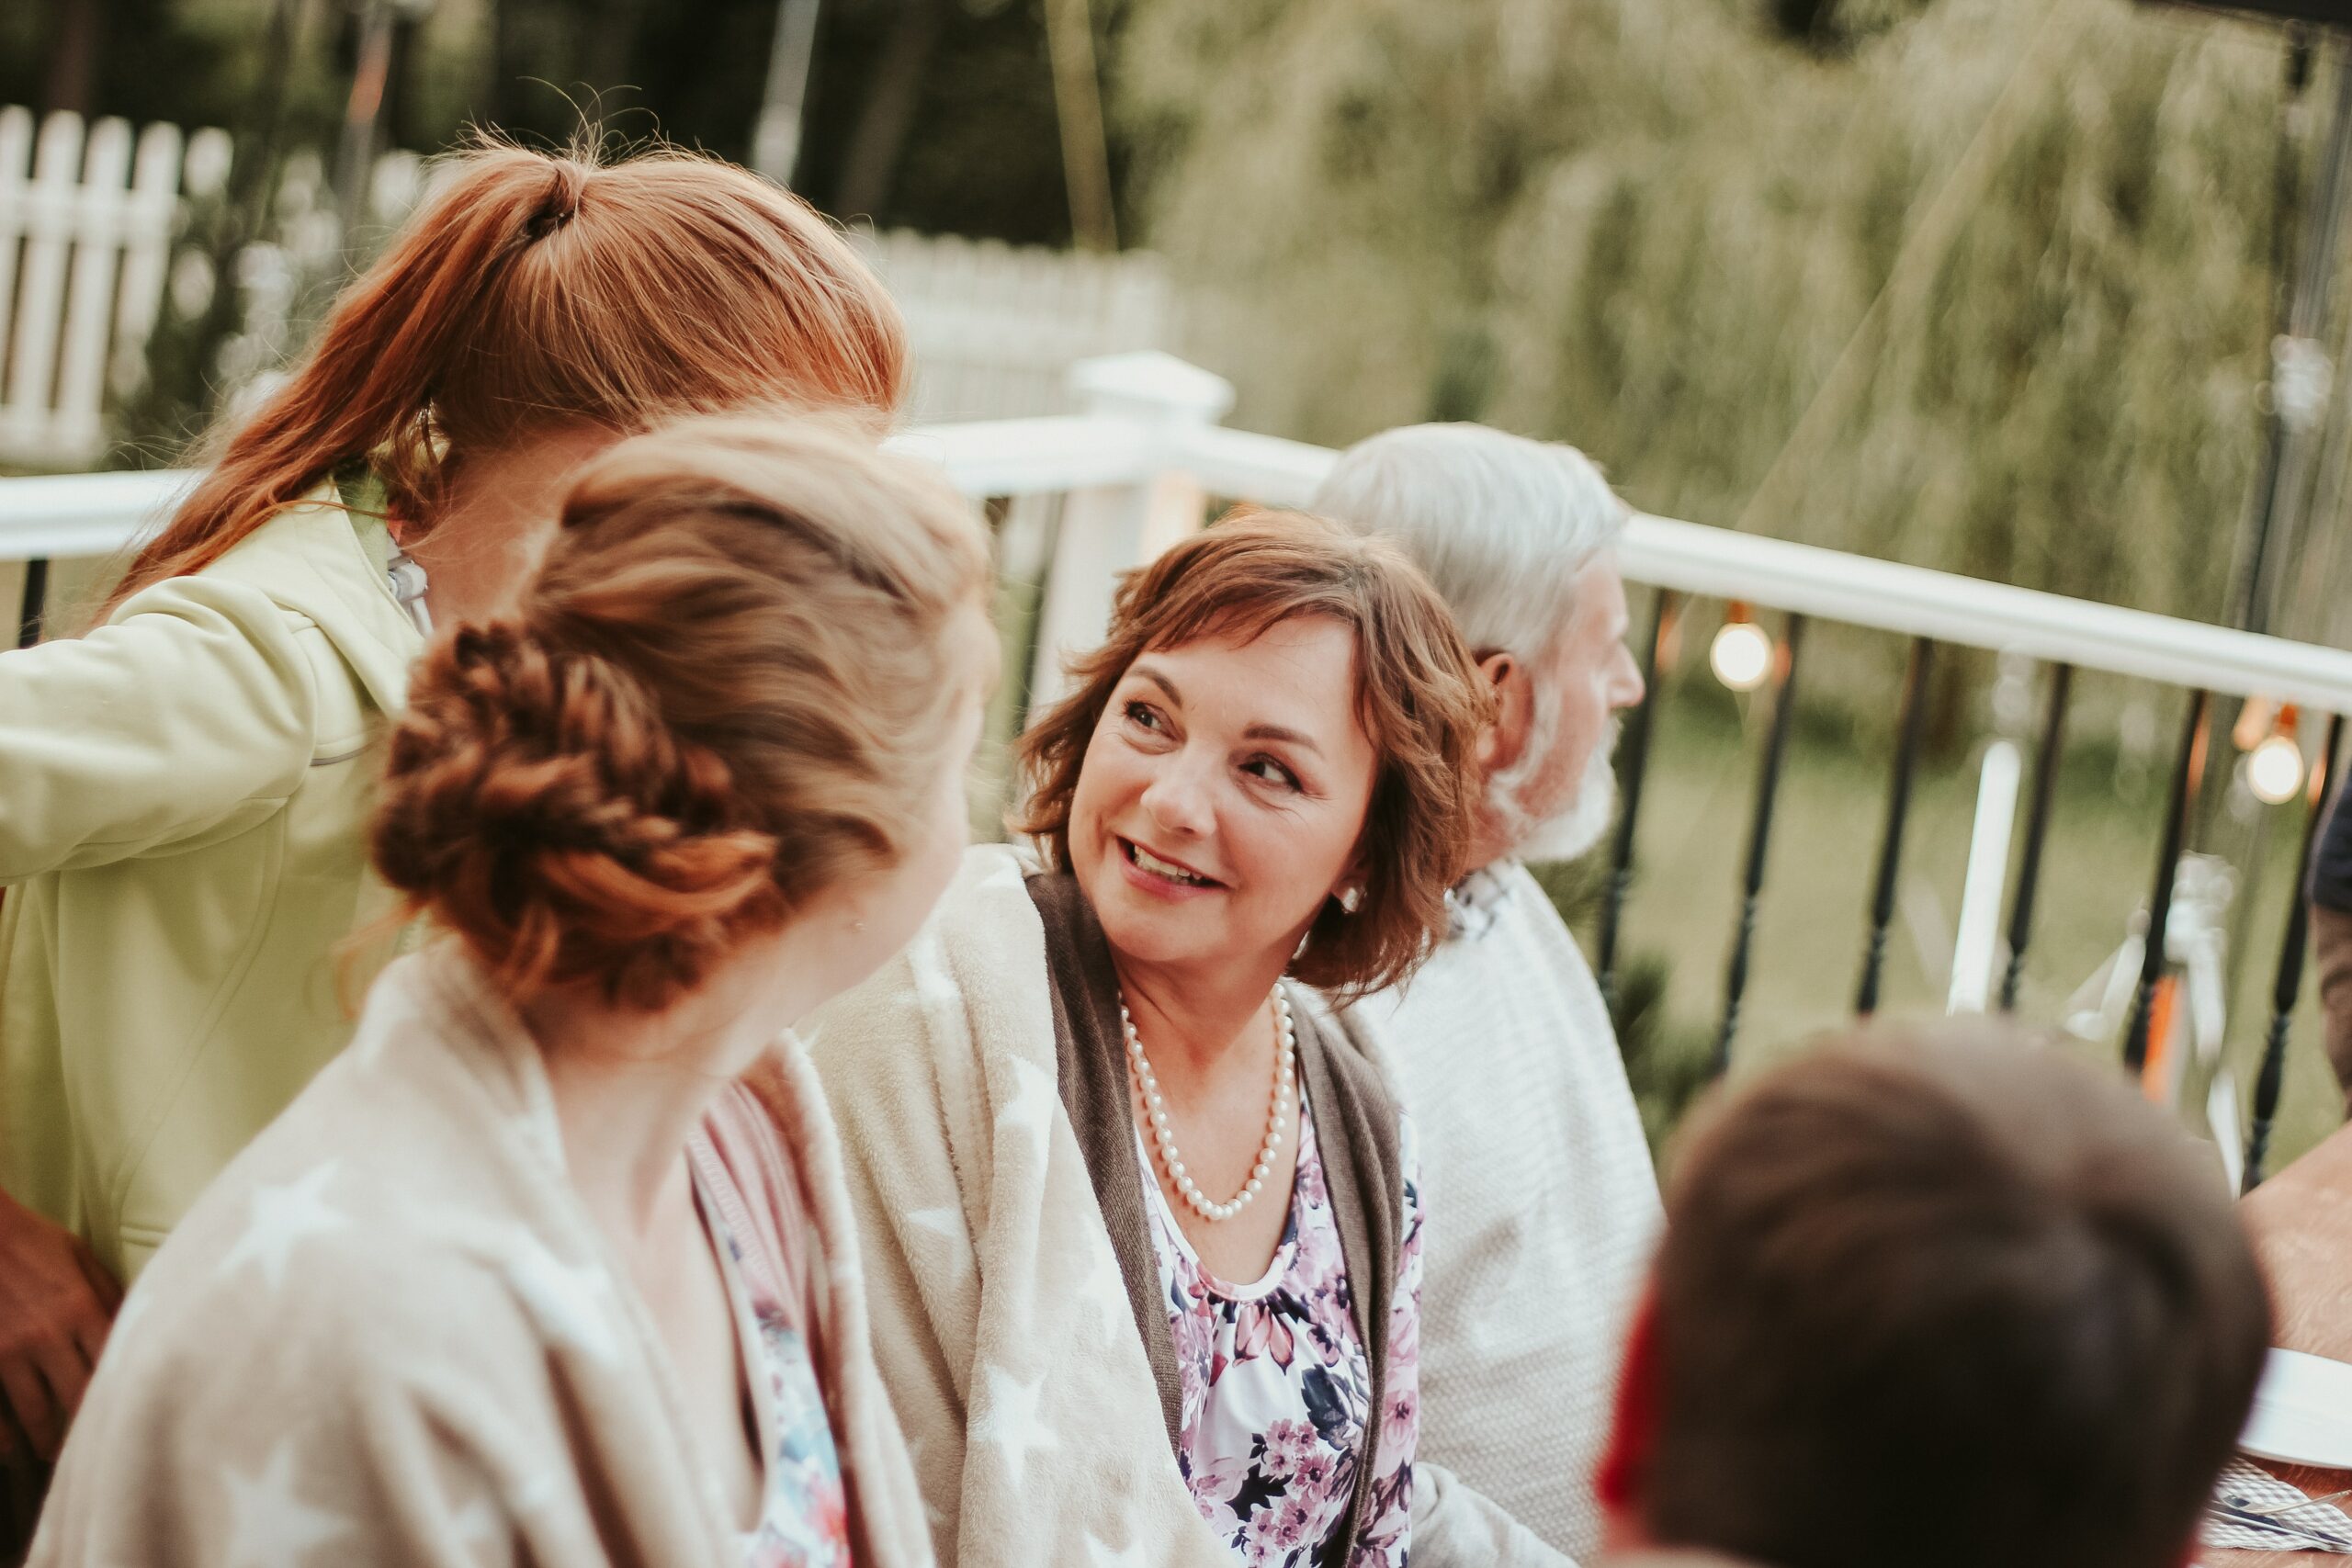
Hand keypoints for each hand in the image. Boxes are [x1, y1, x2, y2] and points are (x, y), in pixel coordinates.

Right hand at [0, 1189, 117, 1471]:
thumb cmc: (32, 1241)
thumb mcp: (80, 1257)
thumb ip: (107, 1294)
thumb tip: (136, 1323)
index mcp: (81, 1308)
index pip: (114, 1363)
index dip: (126, 1391)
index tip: (137, 1411)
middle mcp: (47, 1335)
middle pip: (79, 1395)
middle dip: (89, 1425)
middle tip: (100, 1445)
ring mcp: (8, 1350)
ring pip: (35, 1410)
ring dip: (48, 1437)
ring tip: (56, 1454)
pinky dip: (2, 1435)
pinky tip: (10, 1450)